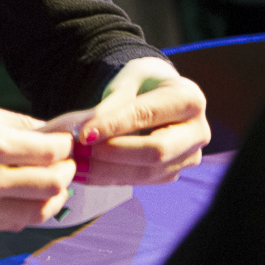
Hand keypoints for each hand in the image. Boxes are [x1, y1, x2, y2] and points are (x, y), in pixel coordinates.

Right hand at [0, 96, 76, 230]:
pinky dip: (29, 211)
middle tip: (63, 161)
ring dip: (52, 196)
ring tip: (49, 181)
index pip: (52, 151)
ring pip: (39, 211)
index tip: (64, 139)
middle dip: (66, 171)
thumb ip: (13, 123)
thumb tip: (48, 131)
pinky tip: (24, 195)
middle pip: (53, 184)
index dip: (66, 145)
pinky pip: (13, 224)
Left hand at [41, 57, 208, 186]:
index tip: (82, 134)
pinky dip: (109, 178)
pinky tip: (84, 173)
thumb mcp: (125, 82)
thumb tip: (68, 131)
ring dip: (107, 171)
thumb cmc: (140, 82)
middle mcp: (197, 131)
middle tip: (79, 152)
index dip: (113, 126)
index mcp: (189, 99)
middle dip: (113, 153)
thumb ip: (104, 107)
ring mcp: (187, 157)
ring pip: (146, 172)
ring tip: (74, 164)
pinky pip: (139, 181)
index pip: (146, 115)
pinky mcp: (172, 173)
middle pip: (155, 151)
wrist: (155, 93)